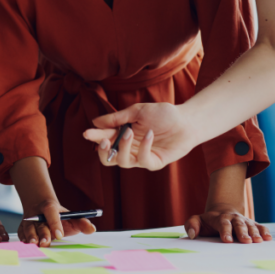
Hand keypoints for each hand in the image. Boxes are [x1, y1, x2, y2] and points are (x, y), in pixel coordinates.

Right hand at [17, 199, 95, 246]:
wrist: (41, 207)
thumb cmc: (59, 216)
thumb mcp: (71, 216)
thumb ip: (82, 222)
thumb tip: (92, 229)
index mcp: (49, 207)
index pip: (51, 212)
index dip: (55, 223)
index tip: (60, 235)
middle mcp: (37, 213)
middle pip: (39, 223)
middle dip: (42, 233)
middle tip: (45, 243)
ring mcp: (29, 219)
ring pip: (28, 227)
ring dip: (30, 236)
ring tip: (34, 244)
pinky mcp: (22, 226)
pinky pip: (21, 231)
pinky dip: (23, 237)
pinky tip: (27, 243)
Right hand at [83, 102, 198, 170]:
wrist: (187, 120)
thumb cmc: (163, 114)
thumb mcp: (137, 111)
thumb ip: (117, 118)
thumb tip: (95, 122)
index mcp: (122, 134)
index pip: (104, 139)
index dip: (95, 137)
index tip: (87, 133)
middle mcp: (129, 148)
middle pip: (109, 158)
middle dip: (103, 151)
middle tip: (104, 140)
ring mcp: (141, 156)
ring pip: (122, 162)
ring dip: (122, 148)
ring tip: (129, 132)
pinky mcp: (154, 163)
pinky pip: (142, 161)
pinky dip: (144, 147)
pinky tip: (149, 134)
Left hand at [185, 204, 270, 243]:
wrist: (222, 211)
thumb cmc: (208, 221)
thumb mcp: (197, 220)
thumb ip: (191, 225)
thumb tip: (192, 234)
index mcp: (219, 217)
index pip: (222, 224)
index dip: (225, 231)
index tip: (227, 240)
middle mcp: (233, 218)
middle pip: (238, 224)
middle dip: (242, 232)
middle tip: (246, 241)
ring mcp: (243, 220)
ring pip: (250, 225)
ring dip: (255, 233)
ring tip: (258, 241)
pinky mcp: (251, 224)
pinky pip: (259, 226)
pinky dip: (264, 231)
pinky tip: (268, 238)